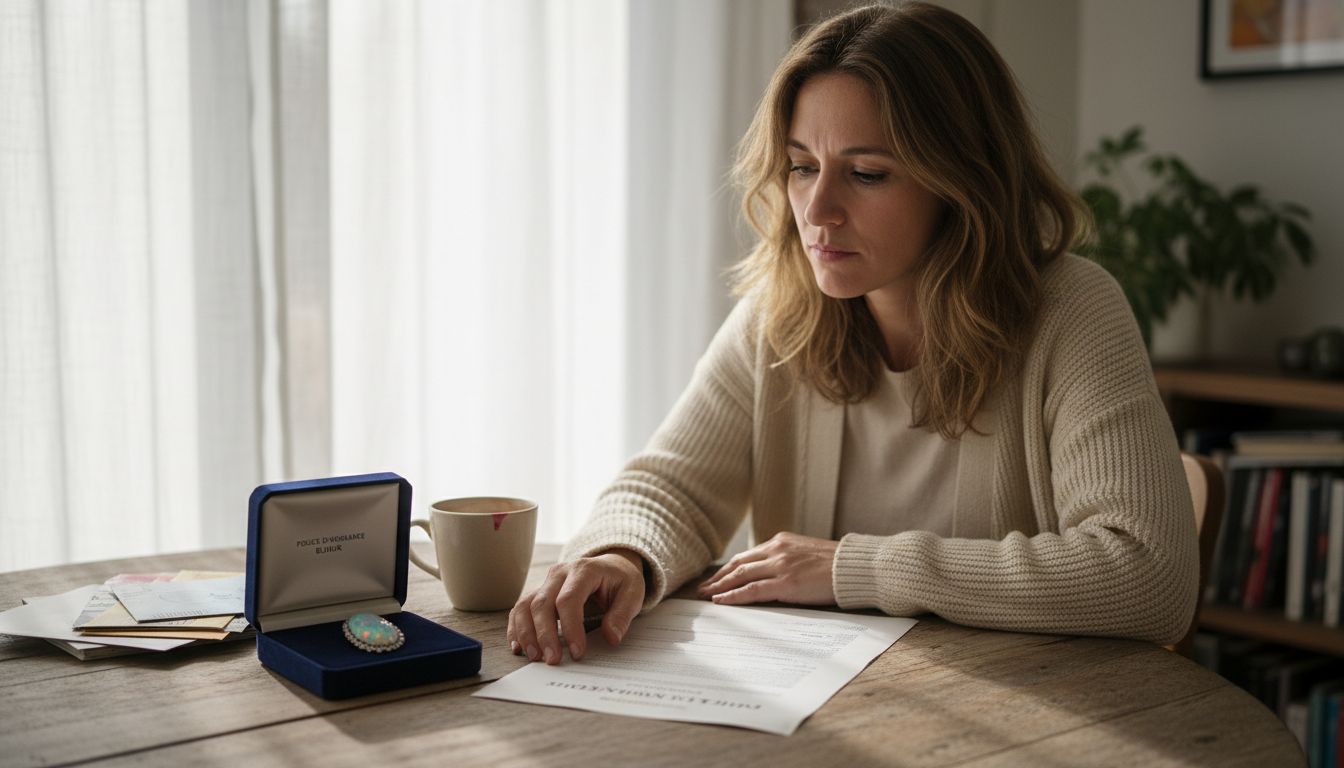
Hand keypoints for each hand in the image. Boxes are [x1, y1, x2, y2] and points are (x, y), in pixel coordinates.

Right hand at [507, 549, 644, 664]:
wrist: (611, 566)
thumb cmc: (620, 581)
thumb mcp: (632, 593)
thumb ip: (622, 614)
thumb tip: (611, 638)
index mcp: (584, 570)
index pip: (568, 599)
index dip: (570, 628)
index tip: (578, 652)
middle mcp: (559, 573)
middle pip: (542, 603)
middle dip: (545, 635)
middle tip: (552, 660)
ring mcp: (546, 582)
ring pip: (525, 605)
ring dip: (526, 633)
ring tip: (534, 657)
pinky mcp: (538, 593)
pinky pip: (520, 608)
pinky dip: (516, 628)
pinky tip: (518, 647)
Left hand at [697, 532, 837, 605]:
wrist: (854, 567)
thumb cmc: (835, 565)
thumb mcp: (806, 554)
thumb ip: (786, 560)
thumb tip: (770, 576)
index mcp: (781, 541)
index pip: (747, 555)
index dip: (728, 568)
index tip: (715, 578)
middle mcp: (777, 550)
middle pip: (738, 564)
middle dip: (718, 577)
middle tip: (702, 588)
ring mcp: (780, 565)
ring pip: (740, 575)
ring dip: (720, 586)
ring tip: (706, 596)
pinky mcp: (786, 582)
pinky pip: (752, 590)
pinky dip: (733, 596)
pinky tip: (721, 601)